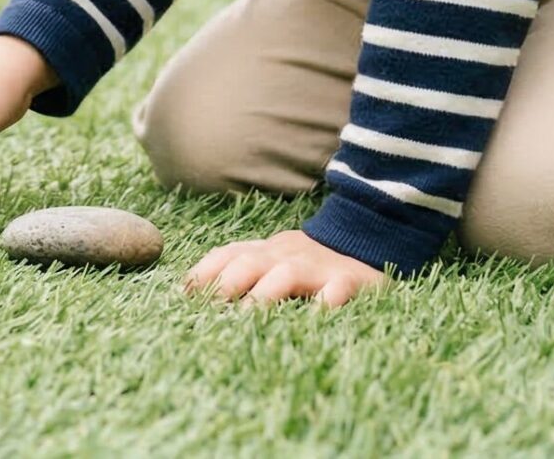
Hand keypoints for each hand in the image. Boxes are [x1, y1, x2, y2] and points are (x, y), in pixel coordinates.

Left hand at [180, 228, 390, 308]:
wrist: (369, 235)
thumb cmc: (310, 262)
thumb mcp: (273, 259)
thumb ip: (241, 269)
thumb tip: (191, 291)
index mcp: (266, 251)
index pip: (228, 255)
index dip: (205, 273)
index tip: (184, 294)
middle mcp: (286, 255)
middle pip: (249, 263)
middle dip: (226, 284)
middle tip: (210, 309)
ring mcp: (317, 267)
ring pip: (286, 275)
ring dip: (265, 295)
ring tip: (249, 317)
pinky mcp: (349, 280)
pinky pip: (337, 289)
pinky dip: (327, 301)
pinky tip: (318, 314)